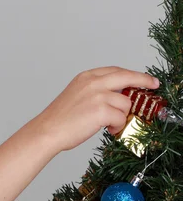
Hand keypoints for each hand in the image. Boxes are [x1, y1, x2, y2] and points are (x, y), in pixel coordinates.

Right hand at [32, 66, 159, 151]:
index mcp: (85, 77)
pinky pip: (121, 118)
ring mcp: (98, 95)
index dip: (132, 74)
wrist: (48, 130)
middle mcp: (92, 83)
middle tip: (153, 84)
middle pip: (127, 76)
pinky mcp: (102, 110)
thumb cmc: (60, 118)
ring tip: (110, 124)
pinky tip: (108, 129)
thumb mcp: (77, 95)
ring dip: (122, 116)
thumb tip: (119, 97)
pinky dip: (117, 126)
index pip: (115, 70)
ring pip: (125, 103)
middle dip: (144, 80)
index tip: (143, 78)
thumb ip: (97, 91)